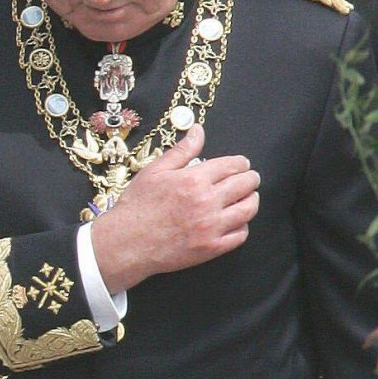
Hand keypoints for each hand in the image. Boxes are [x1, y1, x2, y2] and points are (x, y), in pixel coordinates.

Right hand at [90, 125, 259, 292]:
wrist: (126, 243)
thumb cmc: (137, 206)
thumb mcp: (154, 171)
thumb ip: (181, 151)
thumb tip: (199, 130)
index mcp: (194, 179)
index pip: (232, 165)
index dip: (241, 163)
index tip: (241, 164)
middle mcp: (206, 202)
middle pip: (245, 185)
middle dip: (251, 178)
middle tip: (250, 179)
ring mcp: (211, 227)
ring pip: (247, 209)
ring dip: (251, 200)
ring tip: (247, 198)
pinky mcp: (211, 248)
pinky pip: (240, 235)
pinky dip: (243, 226)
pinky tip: (236, 221)